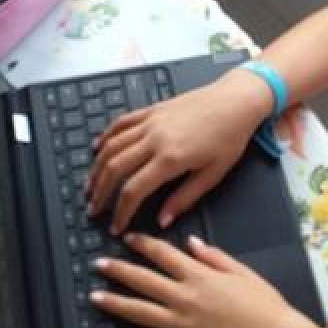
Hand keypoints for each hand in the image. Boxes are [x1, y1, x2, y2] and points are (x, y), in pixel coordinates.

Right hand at [87, 70, 272, 232]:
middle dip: (100, 193)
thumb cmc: (230, 136)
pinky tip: (97, 149)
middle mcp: (155, 138)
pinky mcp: (152, 110)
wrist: (236, 101)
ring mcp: (151, 122)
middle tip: (94, 209)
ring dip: (97, 168)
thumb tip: (163, 219)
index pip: (134, 191)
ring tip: (90, 186)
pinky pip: (120, 123)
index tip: (117, 226)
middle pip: (114, 168)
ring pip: (111, 146)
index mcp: (171, 158)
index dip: (120, 212)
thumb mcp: (213, 174)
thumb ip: (185, 198)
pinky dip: (105, 137)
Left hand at [92, 233, 318, 327]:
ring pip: (140, 312)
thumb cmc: (264, 304)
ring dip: (115, 303)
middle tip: (97, 264)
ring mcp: (181, 326)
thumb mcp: (242, 271)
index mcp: (199, 276)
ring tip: (94, 297)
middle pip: (143, 280)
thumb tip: (190, 242)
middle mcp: (185, 298)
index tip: (127, 238)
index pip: (163, 254)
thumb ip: (213, 256)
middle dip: (118, 270)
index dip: (143, 245)